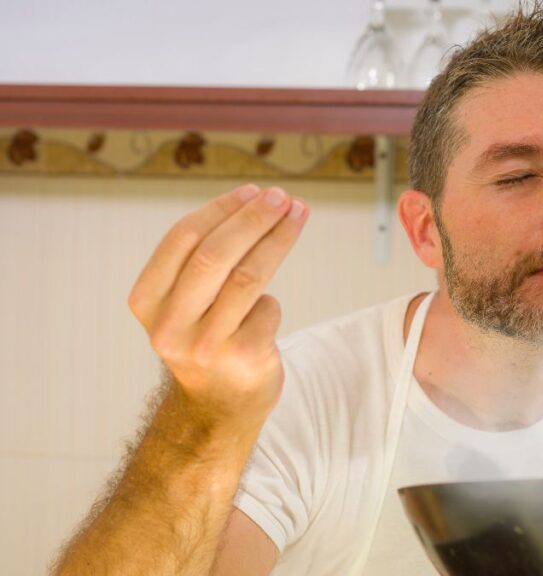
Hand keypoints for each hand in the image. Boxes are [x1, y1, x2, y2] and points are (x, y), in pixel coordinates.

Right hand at [128, 184, 307, 429]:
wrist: (218, 409)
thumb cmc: (206, 338)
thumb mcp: (184, 304)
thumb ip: (201, 261)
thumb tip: (256, 200)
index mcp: (146, 302)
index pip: (183, 239)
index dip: (222, 209)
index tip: (254, 191)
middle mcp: (170, 325)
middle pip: (216, 255)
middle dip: (254, 219)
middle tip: (284, 198)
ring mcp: (206, 345)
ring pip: (248, 277)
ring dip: (279, 239)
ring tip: (299, 214)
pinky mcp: (243, 358)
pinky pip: (269, 309)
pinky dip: (271, 305)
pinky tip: (265, 314)